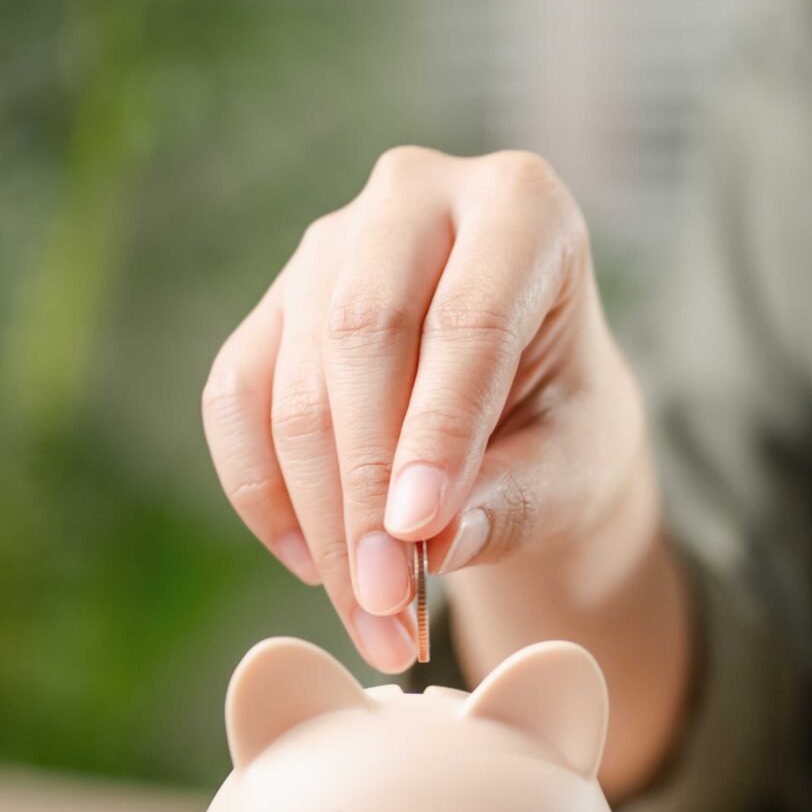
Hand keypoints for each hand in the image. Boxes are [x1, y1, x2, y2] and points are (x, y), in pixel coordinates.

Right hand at [202, 148, 650, 672]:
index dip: (438, 431)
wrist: (529, 413)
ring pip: (295, 380)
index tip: (420, 534)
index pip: (468, 317)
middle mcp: (415, 196)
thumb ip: (514, 496)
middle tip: (386, 600)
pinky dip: (265, 494)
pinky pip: (236, 400)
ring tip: (369, 616)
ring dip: (321, 515)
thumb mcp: (575, 466)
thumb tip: (429, 538)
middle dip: (367, 486)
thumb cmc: (566, 426)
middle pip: (364, 337)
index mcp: (522, 207)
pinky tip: (315, 565)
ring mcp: (330, 245)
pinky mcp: (272, 306)